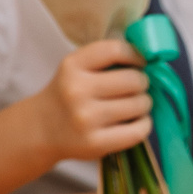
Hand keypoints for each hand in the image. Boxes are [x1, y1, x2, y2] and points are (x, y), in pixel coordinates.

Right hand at [29, 39, 150, 163]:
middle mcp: (77, 91)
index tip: (140, 63)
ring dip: (144, 103)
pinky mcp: (95, 143)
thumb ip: (108, 59)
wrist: (41, 129)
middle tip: (136, 88)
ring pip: (140, 104)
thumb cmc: (69, 94)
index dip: (136, 55)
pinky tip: (135, 121)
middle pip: (134, 80)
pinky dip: (144, 124)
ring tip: (134, 105)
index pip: (116, 50)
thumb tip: (151, 57)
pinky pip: (138, 130)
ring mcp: (86, 119)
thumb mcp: (77, 68)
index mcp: (72, 66)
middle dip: (142, 83)